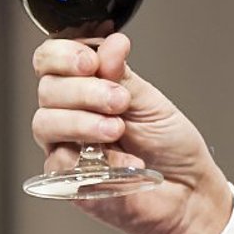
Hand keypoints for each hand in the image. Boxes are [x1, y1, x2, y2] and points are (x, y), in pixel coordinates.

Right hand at [31, 33, 231, 233]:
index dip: (63, 56)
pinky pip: (62, 161)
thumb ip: (123, 75)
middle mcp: (70, 114)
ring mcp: (66, 145)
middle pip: (48, 89)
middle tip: (119, 101)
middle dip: (85, 91)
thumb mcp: (151, 102)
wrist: (188, 190)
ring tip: (118, 129)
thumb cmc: (170, 147)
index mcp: (87, 88)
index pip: (51, 60)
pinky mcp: (68, 178)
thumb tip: (111, 43)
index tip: (91, 62)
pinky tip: (125, 162)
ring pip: (46, 123)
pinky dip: (97, 158)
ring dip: (84, 122)